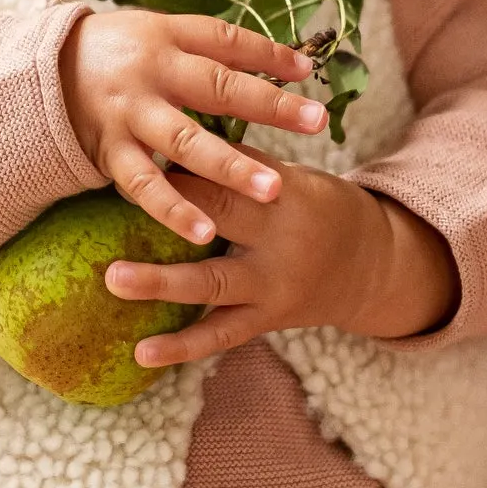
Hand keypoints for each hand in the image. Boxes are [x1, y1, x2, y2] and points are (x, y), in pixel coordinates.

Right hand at [60, 10, 327, 242]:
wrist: (35, 74)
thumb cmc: (113, 53)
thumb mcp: (154, 32)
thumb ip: (209, 45)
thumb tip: (283, 56)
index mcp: (164, 37)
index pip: (225, 40)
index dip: (267, 53)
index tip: (308, 70)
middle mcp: (150, 72)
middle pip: (218, 87)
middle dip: (270, 106)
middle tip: (317, 123)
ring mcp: (129, 114)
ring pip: (186, 142)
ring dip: (231, 167)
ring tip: (274, 189)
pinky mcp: (108, 152)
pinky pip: (145, 186)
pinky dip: (174, 210)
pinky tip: (205, 233)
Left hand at [103, 145, 459, 365]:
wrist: (372, 266)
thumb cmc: (319, 207)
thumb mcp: (293, 178)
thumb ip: (242, 165)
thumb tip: (178, 134)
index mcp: (287, 193)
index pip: (230, 173)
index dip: (186, 161)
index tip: (141, 146)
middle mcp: (281, 240)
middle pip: (222, 219)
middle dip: (172, 211)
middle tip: (121, 191)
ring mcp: (273, 286)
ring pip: (213, 285)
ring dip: (161, 283)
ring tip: (114, 279)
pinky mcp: (266, 320)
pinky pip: (220, 336)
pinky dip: (182, 347)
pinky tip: (142, 354)